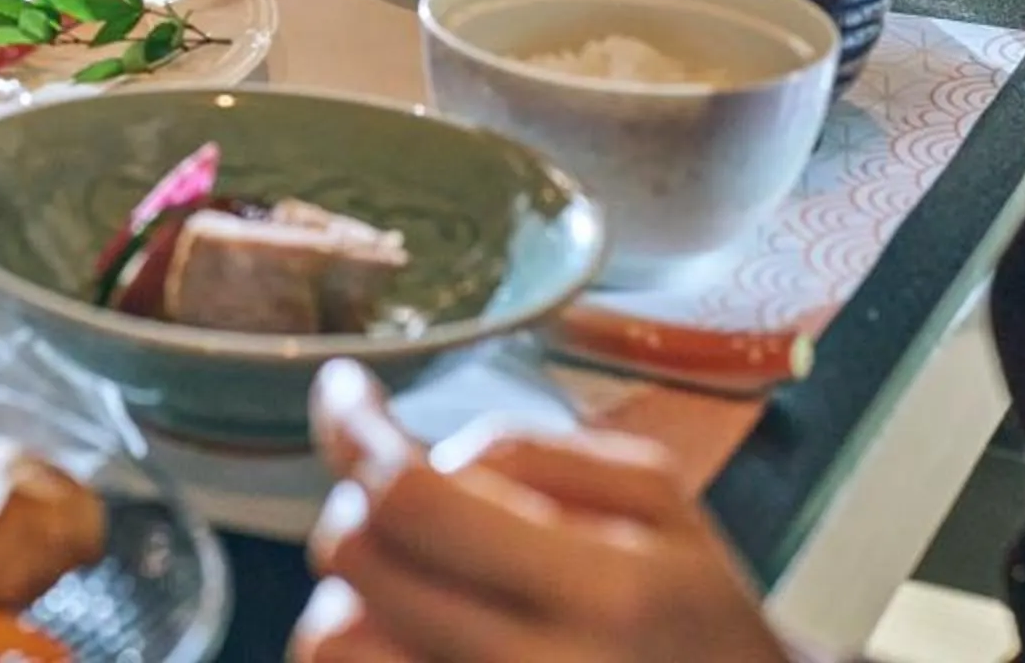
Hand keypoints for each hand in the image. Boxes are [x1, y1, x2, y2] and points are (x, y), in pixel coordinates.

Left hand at [292, 362, 791, 662]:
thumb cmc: (690, 607)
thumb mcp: (657, 497)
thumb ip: (536, 454)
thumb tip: (433, 459)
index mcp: (603, 588)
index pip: (411, 498)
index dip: (354, 428)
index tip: (343, 388)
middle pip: (358, 561)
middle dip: (360, 505)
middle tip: (404, 498)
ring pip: (334, 641)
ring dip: (354, 592)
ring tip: (422, 581)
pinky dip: (372, 640)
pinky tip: (421, 622)